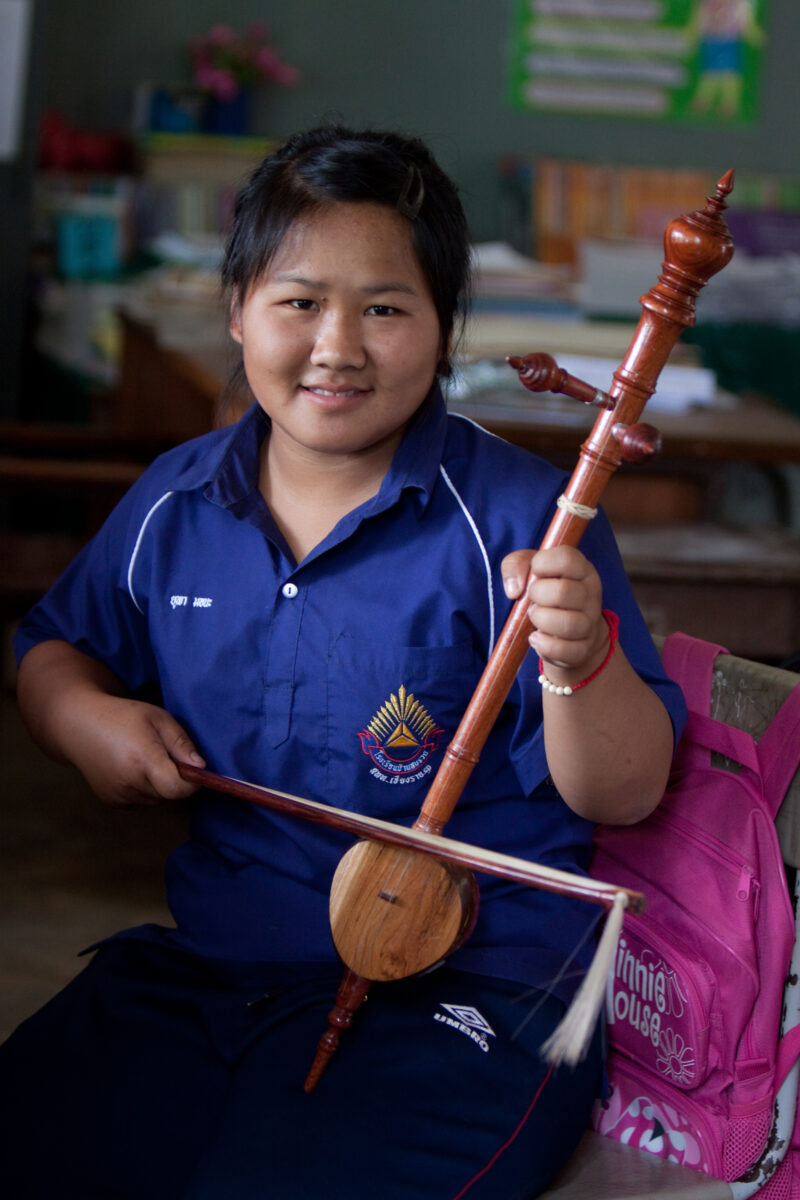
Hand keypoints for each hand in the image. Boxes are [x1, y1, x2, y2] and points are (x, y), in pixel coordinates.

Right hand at [63, 693, 205, 808]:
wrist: (79, 725)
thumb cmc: (122, 716)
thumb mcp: (158, 718)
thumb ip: (182, 743)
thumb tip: (202, 767)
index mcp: (143, 760)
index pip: (179, 789)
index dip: (192, 782)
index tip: (192, 768)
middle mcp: (129, 783)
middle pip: (169, 795)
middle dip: (175, 779)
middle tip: (163, 755)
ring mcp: (118, 796)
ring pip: (156, 800)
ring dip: (159, 785)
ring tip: (144, 759)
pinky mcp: (111, 802)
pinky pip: (141, 802)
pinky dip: (144, 790)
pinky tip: (132, 768)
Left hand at [501, 546, 607, 678]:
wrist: (569, 633)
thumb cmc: (547, 594)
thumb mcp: (531, 571)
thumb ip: (516, 564)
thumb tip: (514, 589)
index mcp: (582, 569)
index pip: (567, 558)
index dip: (542, 563)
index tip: (535, 572)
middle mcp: (591, 594)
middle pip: (563, 591)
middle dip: (537, 595)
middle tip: (533, 598)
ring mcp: (590, 622)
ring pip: (567, 623)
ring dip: (540, 620)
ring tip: (535, 617)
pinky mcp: (583, 648)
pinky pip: (563, 649)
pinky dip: (543, 644)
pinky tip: (536, 637)